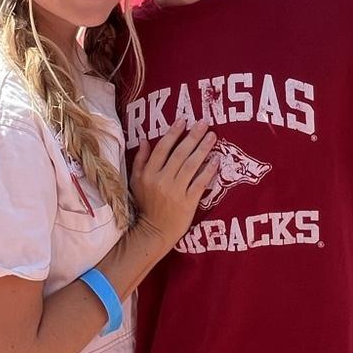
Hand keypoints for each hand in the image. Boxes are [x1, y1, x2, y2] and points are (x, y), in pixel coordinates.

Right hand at [131, 120, 218, 245]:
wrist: (154, 232)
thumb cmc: (145, 205)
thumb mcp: (135, 182)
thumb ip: (140, 160)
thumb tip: (144, 139)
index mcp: (148, 174)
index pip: (162, 148)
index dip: (173, 133)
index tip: (183, 120)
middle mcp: (161, 180)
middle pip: (180, 154)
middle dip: (193, 136)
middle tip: (204, 123)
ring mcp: (176, 191)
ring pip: (191, 165)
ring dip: (203, 148)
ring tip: (213, 136)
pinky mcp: (188, 202)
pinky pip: (200, 182)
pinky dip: (209, 170)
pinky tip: (216, 159)